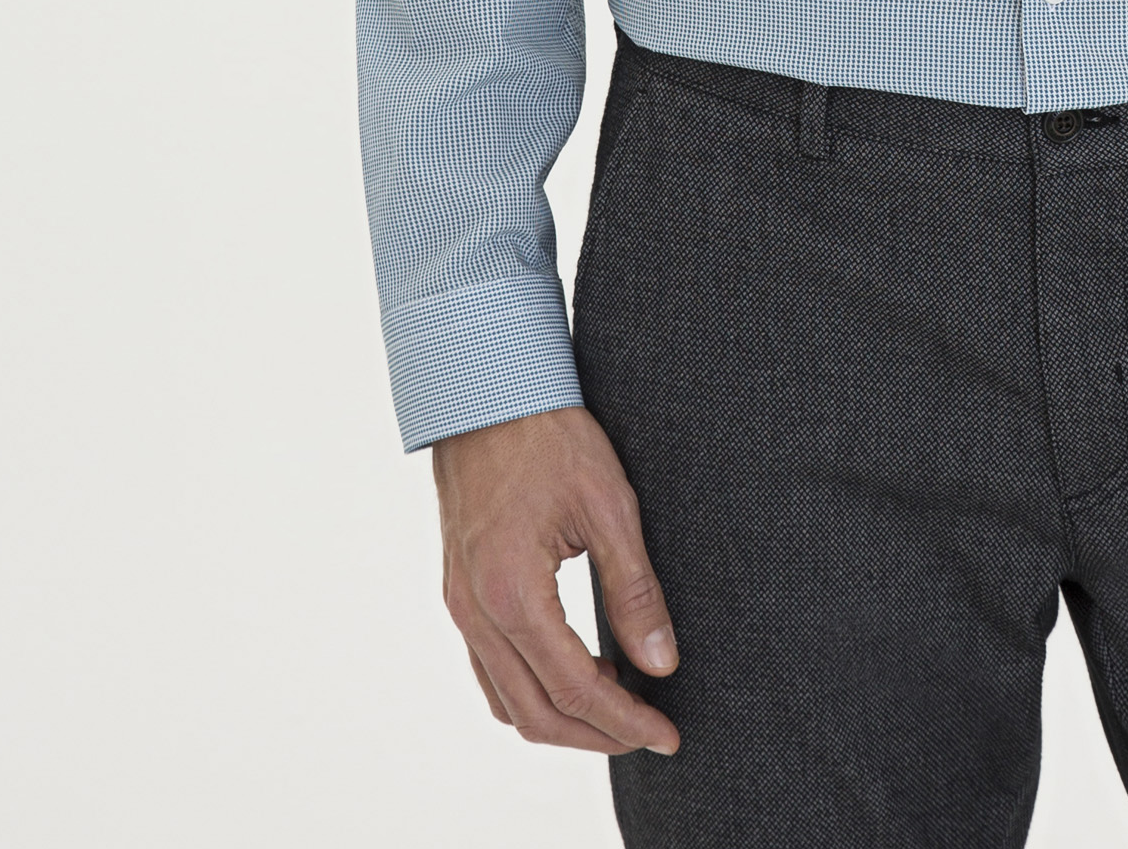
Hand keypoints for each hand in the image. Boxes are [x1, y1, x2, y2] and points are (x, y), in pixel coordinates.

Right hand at [433, 404, 681, 755]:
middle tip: (651, 733)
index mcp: (512, 593)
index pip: (575, 688)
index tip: (668, 735)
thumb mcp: (609, 505)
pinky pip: (490, 669)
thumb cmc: (550, 436)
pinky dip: (532, 690)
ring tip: (620, 706)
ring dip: (562, 719)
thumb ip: (634, 591)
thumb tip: (662, 663)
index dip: (625, 722)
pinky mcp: (459, 591)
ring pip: (507, 701)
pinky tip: (575, 669)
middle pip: (535, 713)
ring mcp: (460, 605)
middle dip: (597, 736)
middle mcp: (476, 612)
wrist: (485, 392)